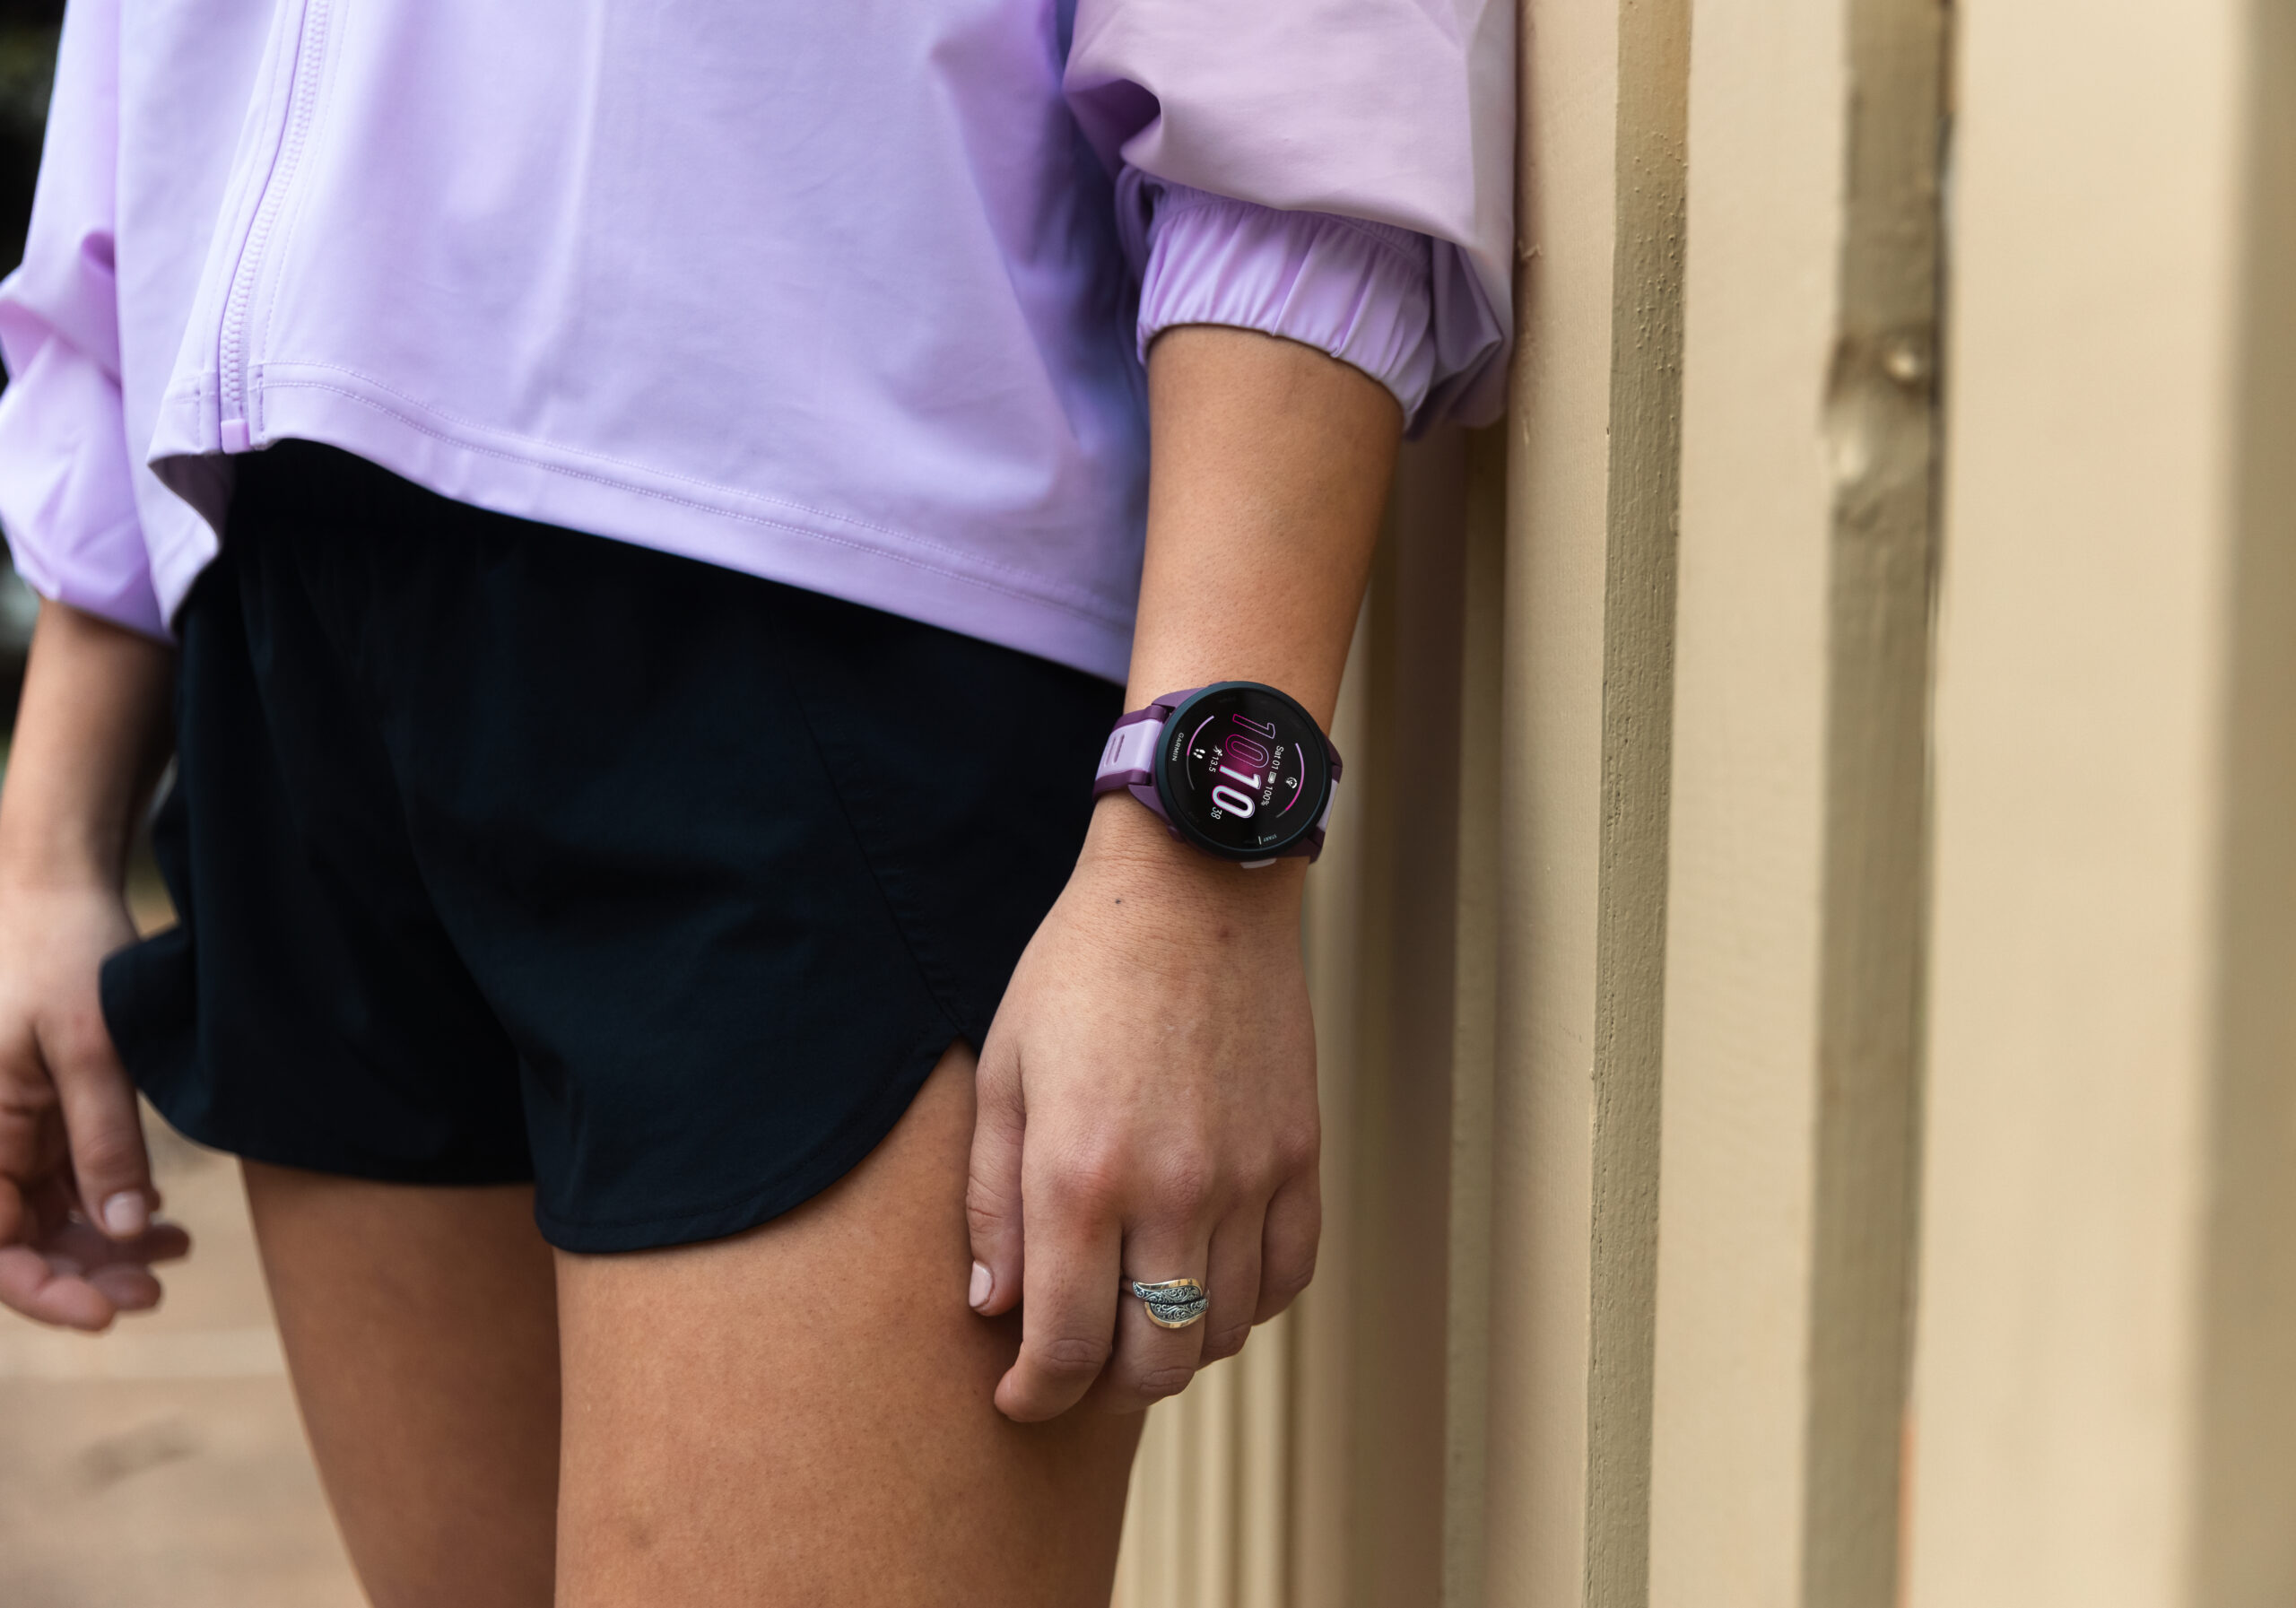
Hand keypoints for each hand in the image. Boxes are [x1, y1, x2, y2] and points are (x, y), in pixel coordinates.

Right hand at [0, 879, 188, 1329]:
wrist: (59, 893)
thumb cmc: (63, 956)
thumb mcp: (94, 1051)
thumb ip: (105, 1142)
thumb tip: (125, 1228)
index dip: (42, 1293)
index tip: (107, 1314)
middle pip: (18, 1244)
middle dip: (84, 1275)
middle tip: (156, 1290)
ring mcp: (8, 1133)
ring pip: (45, 1221)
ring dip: (104, 1248)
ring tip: (175, 1255)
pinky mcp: (37, 1120)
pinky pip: (64, 1185)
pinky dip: (110, 1207)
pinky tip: (164, 1223)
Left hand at [965, 798, 1320, 1421]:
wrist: (1194, 886)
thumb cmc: (1080, 970)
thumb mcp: (1005, 1074)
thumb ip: (991, 1201)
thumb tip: (994, 1307)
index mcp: (1080, 1174)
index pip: (1063, 1347)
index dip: (1035, 1395)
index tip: (1019, 1397)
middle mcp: (1174, 1192)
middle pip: (1154, 1364)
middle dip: (1103, 1391)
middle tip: (1076, 1370)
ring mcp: (1250, 1178)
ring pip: (1223, 1333)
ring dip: (1174, 1350)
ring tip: (1135, 1320)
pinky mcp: (1300, 1156)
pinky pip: (1286, 1277)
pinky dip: (1245, 1304)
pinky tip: (1206, 1280)